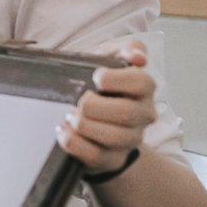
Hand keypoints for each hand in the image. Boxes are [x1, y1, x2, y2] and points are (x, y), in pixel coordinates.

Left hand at [57, 42, 156, 175]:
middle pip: (127, 113)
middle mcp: (142, 115)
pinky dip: (75, 143)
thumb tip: (138, 56)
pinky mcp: (110, 157)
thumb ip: (127, 48)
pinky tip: (63, 130)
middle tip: (79, 100)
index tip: (97, 77)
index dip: (118, 80)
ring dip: (85, 125)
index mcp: (143, 89)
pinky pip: (96, 155)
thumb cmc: (101, 83)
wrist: (94, 113)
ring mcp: (129, 139)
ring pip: (115, 137)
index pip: (142, 83)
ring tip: (69, 115)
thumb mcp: (110, 57)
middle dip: (95, 106)